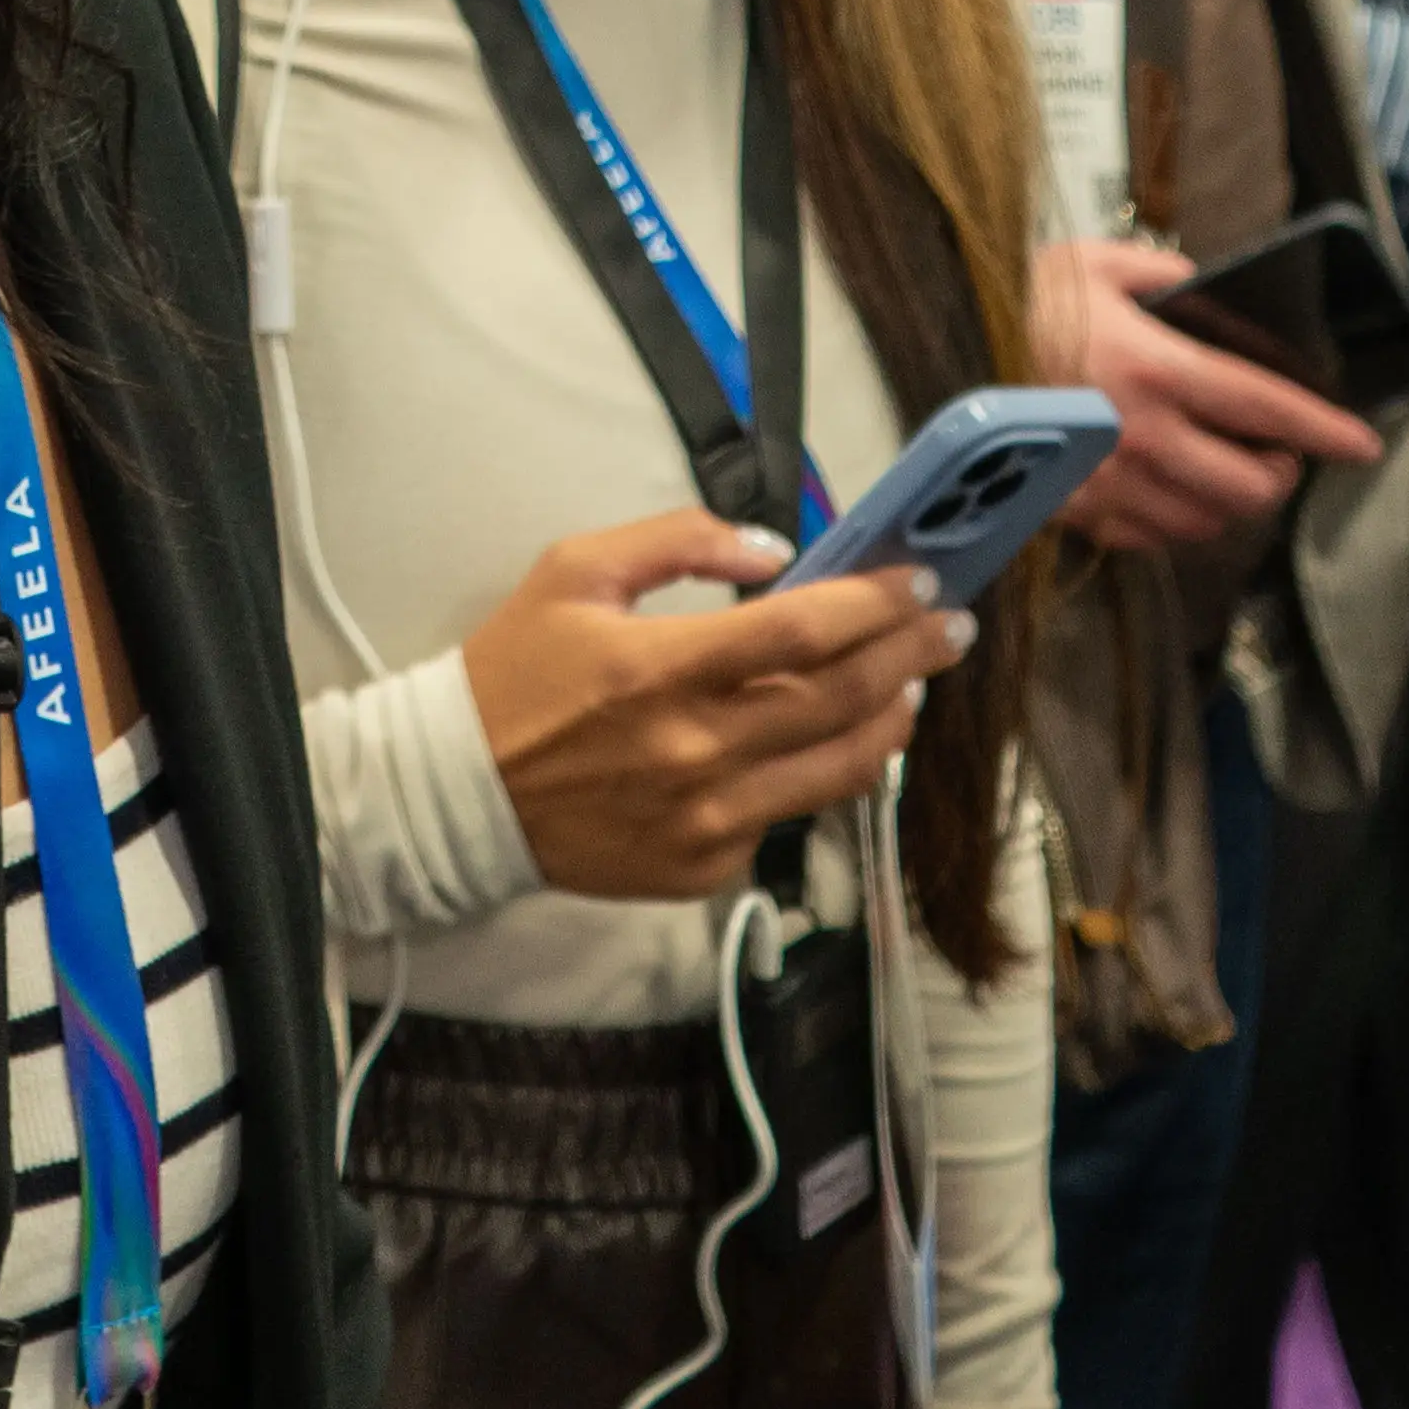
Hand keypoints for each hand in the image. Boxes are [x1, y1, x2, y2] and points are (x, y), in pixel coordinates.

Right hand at [460, 508, 960, 898]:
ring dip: (892, 722)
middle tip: (951, 627)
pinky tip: (826, 744)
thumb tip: (773, 549)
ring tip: (911, 687)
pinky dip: (815, 775)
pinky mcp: (702, 869)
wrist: (457, 794)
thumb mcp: (576, 570)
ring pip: (840, 771)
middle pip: (843, 700)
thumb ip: (678, 540)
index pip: (803, 630)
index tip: (921, 582)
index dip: (876, 603)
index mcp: (659, 667)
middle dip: (913, 655)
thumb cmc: (514, 672)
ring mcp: (705, 820)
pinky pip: (786, 817)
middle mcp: (694, 751)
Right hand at [1035, 234, 1386, 547]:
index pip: (1268, 409)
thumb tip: (1200, 287)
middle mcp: (1141, 437)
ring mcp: (1107, 484)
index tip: (1364, 443)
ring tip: (1227, 469)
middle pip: (1249, 486)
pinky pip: (1151, 538)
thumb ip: (1164, 273)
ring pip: (1205, 521)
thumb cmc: (1014, 301)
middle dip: (1279, 472)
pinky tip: (1170, 488)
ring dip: (1230, 499)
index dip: (1325, 429)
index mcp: (1158, 369)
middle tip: (1277, 451)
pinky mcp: (1074, 513)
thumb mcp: (1096, 262)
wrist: (935, 348)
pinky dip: (1176, 519)